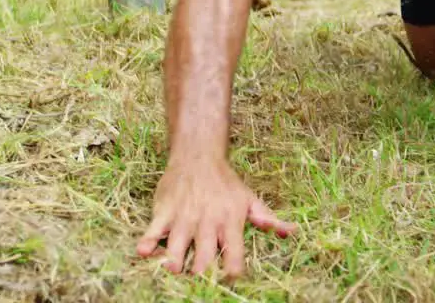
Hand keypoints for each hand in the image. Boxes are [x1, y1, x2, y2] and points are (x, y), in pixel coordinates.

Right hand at [136, 154, 295, 279]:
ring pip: (178, 248)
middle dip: (202, 274)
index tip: (231, 278)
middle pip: (204, 258)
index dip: (233, 272)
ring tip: (175, 270)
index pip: (235, 254)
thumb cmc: (226, 182)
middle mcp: (207, 222)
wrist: (198, 154)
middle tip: (200, 280)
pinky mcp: (164, 212)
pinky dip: (148, 243)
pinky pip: (153, 231)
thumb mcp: (249, 199)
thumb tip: (289, 232)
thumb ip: (268, 218)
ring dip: (175, 262)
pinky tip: (145, 252)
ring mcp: (183, 218)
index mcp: (230, 222)